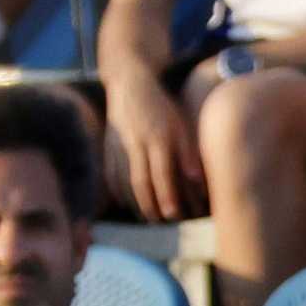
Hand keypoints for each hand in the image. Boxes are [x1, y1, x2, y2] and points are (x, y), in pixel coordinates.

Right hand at [106, 69, 203, 221]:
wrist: (129, 82)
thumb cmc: (162, 106)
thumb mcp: (180, 124)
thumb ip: (188, 152)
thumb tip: (198, 181)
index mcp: (157, 138)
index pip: (161, 174)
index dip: (167, 196)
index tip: (174, 215)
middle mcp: (136, 143)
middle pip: (140, 182)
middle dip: (150, 206)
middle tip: (160, 223)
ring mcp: (118, 145)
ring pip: (123, 181)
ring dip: (134, 202)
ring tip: (146, 218)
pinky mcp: (107, 145)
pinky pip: (110, 174)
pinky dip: (117, 191)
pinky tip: (127, 202)